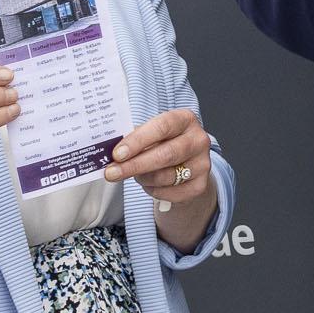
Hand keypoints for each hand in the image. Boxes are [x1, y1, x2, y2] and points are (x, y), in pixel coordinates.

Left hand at [108, 108, 216, 245]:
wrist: (186, 163)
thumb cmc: (162, 143)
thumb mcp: (151, 134)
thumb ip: (135, 139)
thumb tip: (110, 154)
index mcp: (185, 119)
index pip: (162, 127)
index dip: (138, 140)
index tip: (117, 154)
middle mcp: (199, 140)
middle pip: (166, 155)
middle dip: (134, 165)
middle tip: (112, 173)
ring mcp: (203, 164)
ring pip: (166, 176)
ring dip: (143, 178)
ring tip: (135, 174)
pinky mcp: (200, 186)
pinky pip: (170, 193)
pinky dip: (153, 190)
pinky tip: (149, 184)